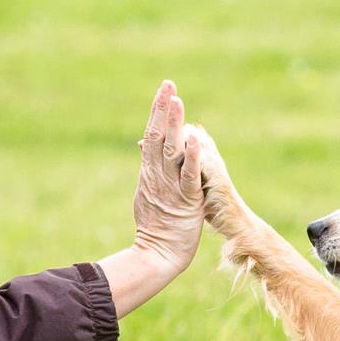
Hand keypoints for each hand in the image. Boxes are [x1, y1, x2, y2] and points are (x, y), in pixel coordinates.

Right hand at [129, 80, 205, 270]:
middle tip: (168, 84)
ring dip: (175, 125)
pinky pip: (189, 176)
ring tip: (178, 102)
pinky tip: (195, 138)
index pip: (152, 135)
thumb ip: (149, 170)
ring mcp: (170, 187)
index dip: (157, 111)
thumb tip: (144, 148)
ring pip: (171, 151)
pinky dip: (192, 156)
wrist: (158, 255)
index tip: (164, 89)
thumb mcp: (148, 193)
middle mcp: (157, 176)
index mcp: (149, 173)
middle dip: (163, 109)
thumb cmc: (157, 227)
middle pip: (158, 136)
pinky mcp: (186, 201)